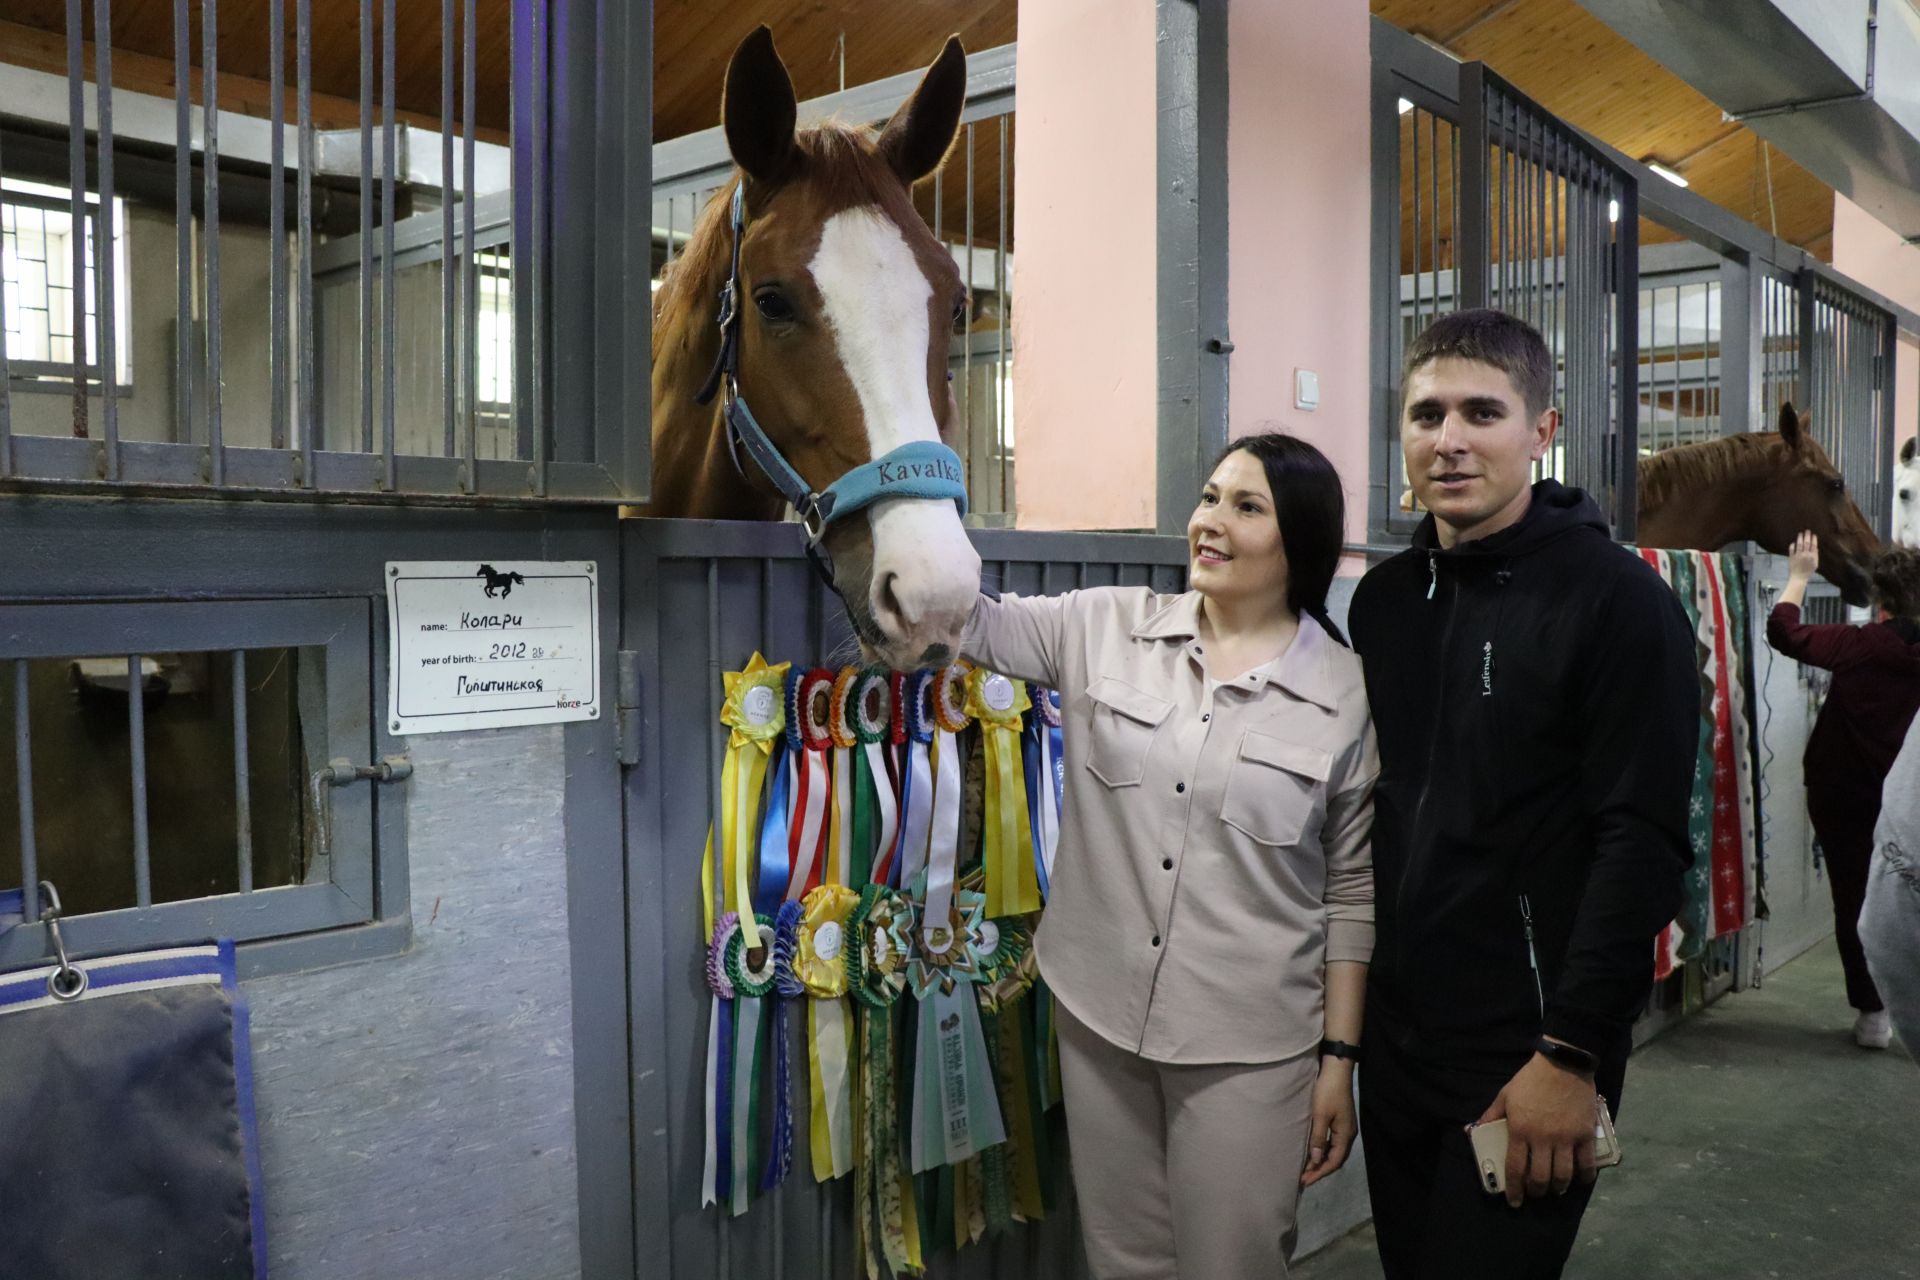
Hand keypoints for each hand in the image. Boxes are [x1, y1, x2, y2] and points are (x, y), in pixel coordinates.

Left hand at [1300, 1059, 1356, 1186]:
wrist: (1336, 1070)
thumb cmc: (1327, 1092)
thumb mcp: (1320, 1115)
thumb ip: (1318, 1138)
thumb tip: (1316, 1160)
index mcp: (1346, 1135)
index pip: (1334, 1162)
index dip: (1319, 1173)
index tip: (1304, 1181)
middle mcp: (1348, 1134)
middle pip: (1336, 1159)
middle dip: (1320, 1170)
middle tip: (1304, 1179)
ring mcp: (1346, 1127)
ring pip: (1334, 1151)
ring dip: (1321, 1160)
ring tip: (1306, 1168)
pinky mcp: (1341, 1121)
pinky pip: (1333, 1142)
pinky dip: (1323, 1149)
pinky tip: (1313, 1151)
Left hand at [1475, 1052, 1597, 1207]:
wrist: (1562, 1064)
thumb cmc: (1531, 1080)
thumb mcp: (1505, 1095)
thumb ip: (1491, 1114)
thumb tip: (1475, 1129)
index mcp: (1520, 1130)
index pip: (1515, 1168)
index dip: (1514, 1189)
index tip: (1514, 1202)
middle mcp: (1542, 1139)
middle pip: (1539, 1177)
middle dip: (1536, 1192)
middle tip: (1535, 1194)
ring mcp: (1565, 1139)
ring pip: (1562, 1175)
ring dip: (1558, 1188)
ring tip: (1555, 1189)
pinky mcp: (1585, 1135)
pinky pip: (1586, 1164)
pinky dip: (1584, 1177)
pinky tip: (1579, 1180)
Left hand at [1787, 530, 1818, 582]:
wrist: (1799, 577)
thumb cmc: (1808, 571)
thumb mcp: (1815, 564)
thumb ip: (1815, 555)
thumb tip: (1816, 547)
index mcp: (1812, 556)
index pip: (1813, 545)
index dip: (1814, 539)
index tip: (1814, 534)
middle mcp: (1805, 555)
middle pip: (1806, 543)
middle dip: (1807, 536)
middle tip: (1807, 530)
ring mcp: (1798, 556)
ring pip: (1799, 545)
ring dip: (1800, 538)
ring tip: (1800, 533)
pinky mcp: (1791, 557)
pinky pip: (1791, 549)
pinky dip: (1792, 545)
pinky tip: (1793, 542)